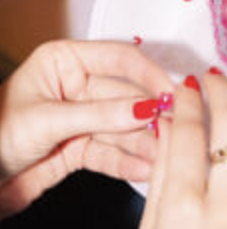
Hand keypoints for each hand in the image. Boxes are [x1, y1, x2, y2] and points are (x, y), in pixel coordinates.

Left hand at [0, 39, 172, 217]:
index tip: (172, 94)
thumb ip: (100, 115)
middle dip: (150, 115)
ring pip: (123, 128)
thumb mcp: (47, 121)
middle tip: (177, 128)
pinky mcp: (80, 149)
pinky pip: (112, 153)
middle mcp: (76, 86)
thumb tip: (146, 108)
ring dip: (145, 143)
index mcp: (63, 61)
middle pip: (127, 96)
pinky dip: (129, 163)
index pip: (119, 59)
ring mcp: (81, 118)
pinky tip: (146, 169)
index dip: (149, 75)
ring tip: (166, 155)